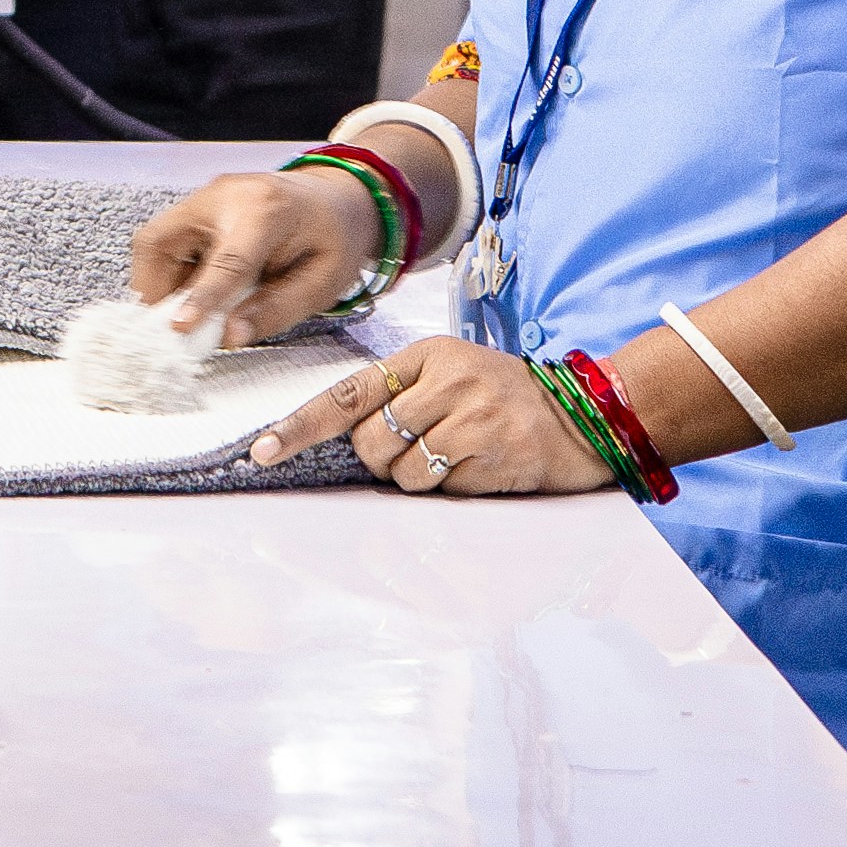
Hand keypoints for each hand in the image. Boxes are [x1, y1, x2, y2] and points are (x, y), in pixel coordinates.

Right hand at [125, 167, 385, 348]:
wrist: (335, 197)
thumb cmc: (334, 239)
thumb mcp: (323, 281)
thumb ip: (276, 309)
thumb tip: (229, 336)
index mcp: (267, 211)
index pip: (226, 260)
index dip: (201, 297)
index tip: (178, 328)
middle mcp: (223, 195)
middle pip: (162, 241)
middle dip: (155, 290)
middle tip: (172, 331)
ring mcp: (203, 197)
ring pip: (154, 243)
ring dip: (160, 285)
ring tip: (187, 314)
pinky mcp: (193, 207)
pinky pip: (164, 245)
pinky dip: (170, 276)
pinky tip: (195, 294)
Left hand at [249, 336, 608, 495]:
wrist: (584, 413)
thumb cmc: (504, 397)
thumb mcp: (451, 373)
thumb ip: (400, 395)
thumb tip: (346, 439)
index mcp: (427, 356)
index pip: (348, 393)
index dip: (300, 426)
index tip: (261, 450)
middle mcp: (448, 380)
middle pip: (372, 443)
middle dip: (383, 460)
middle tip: (420, 448)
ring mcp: (475, 418)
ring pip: (404, 473)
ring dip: (420, 478)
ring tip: (457, 456)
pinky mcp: (497, 455)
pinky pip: (444, 491)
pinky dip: (454, 489)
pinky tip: (481, 467)